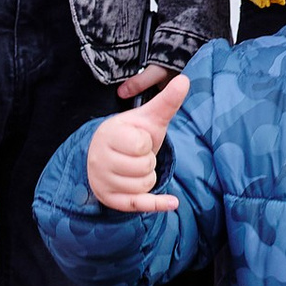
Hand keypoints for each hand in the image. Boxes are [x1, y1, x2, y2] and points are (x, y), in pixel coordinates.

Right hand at [87, 68, 189, 210]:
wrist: (108, 155)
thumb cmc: (131, 135)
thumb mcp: (147, 118)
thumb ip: (166, 101)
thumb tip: (185, 80)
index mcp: (108, 134)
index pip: (141, 146)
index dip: (146, 144)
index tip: (137, 140)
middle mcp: (100, 159)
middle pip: (144, 167)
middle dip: (148, 162)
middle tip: (136, 156)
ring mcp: (103, 181)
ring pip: (143, 186)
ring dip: (147, 178)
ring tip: (135, 168)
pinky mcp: (111, 199)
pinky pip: (138, 205)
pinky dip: (156, 205)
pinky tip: (172, 203)